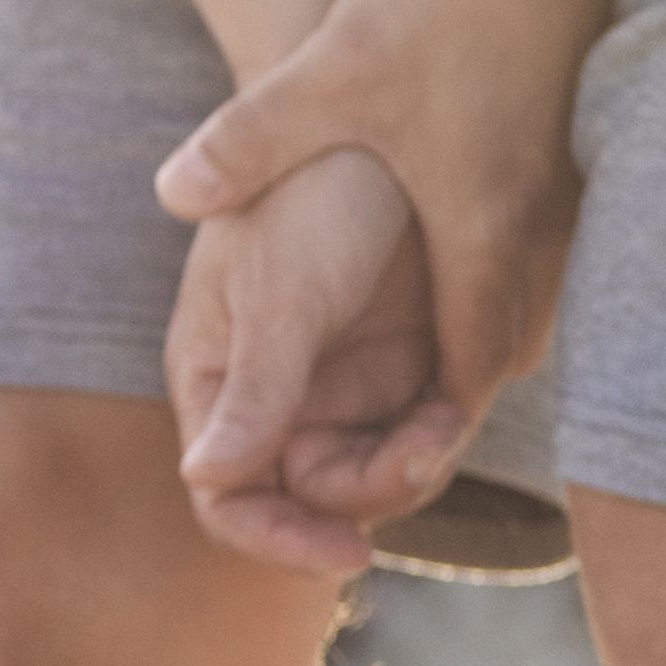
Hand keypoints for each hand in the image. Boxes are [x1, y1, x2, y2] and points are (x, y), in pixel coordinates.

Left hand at [155, 0, 606, 464]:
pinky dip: (507, 266)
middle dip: (460, 388)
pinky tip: (463, 236)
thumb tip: (175, 199)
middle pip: (512, 345)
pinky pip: (546, 241)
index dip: (434, 421)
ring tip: (426, 338)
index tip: (398, 451)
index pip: (469, 366)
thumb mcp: (323, 74)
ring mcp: (561, 184)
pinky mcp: (569, 144)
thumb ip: (247, 142)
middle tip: (406, 409)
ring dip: (487, 324)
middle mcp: (535, 225)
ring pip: (534, 292)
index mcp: (479, 230)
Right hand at [158, 143, 459, 572]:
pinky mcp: (414, 360)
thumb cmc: (313, 189)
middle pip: (320, 498)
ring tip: (445, 421)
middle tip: (423, 452)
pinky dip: (445, 432)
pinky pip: (430, 431)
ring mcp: (349, 378)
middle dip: (371, 494)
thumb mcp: (285, 289)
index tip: (346, 553)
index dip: (278, 537)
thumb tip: (205, 478)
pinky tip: (460, 407)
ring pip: (383, 474)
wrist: (392, 112)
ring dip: (415, 467)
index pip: (231, 495)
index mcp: (222, 378)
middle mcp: (280, 392)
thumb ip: (258, 385)